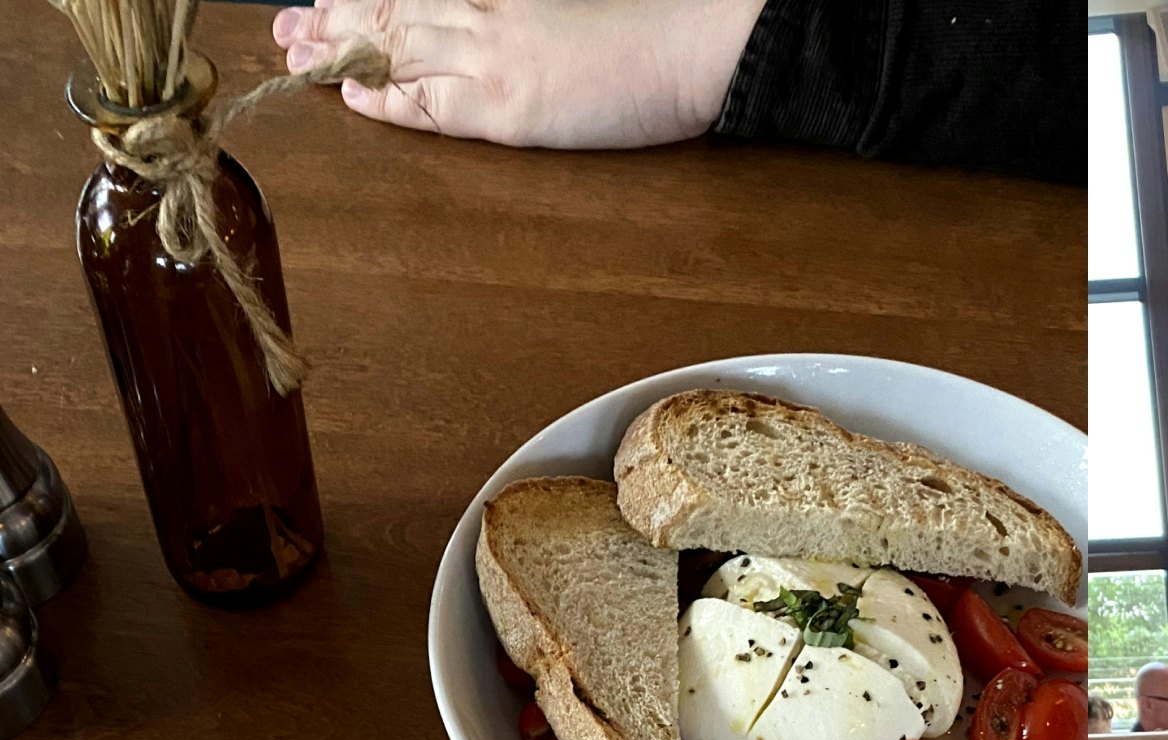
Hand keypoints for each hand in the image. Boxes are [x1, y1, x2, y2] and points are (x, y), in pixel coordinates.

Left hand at [270, 0, 766, 150]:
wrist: (687, 50)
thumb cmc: (638, 30)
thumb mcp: (555, 10)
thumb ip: (506, 13)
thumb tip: (466, 27)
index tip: (319, 5)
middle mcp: (478, 13)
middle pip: (383, 14)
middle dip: (329, 24)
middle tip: (288, 33)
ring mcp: (488, 59)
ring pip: (391, 52)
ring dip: (338, 57)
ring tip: (299, 61)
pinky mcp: (505, 109)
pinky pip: (428, 106)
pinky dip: (386, 101)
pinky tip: (356, 98)